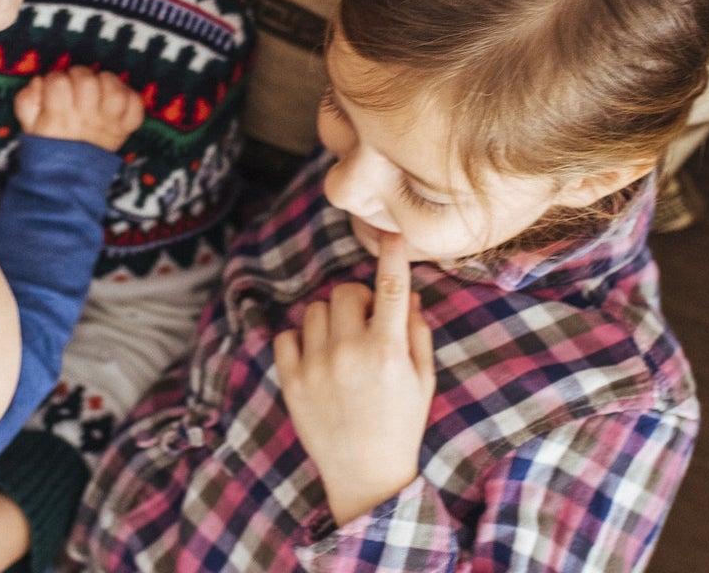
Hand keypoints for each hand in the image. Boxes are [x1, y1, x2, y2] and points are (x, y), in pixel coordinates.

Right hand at [13, 67, 144, 152]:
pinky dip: (130, 97)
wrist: (69, 179)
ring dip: (106, 82)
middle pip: (87, 81)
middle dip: (77, 75)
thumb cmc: (48, 147)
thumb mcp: (29, 126)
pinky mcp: (125, 129)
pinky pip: (135, 107)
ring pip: (114, 91)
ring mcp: (109, 123)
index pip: (58, 82)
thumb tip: (39, 82)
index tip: (53, 87)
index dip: (54, 79)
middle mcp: (86, 118)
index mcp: (59, 116)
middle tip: (74, 85)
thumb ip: (27, 101)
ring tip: (98, 87)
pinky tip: (117, 97)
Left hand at [273, 230, 435, 525]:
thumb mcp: (422, 379)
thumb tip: (407, 293)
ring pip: (314, 310)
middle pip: (344, 292)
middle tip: (366, 325)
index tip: (391, 234)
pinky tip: (317, 360)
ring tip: (341, 348)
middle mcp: (349, 353)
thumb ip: (416, 332)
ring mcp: (316, 367)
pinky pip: (286, 335)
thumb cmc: (401, 424)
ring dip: (329, 320)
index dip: (392, 255)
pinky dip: (300, 341)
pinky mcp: (291, 382)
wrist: (365, 475)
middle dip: (356, 301)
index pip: (389, 287)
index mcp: (386, 351)